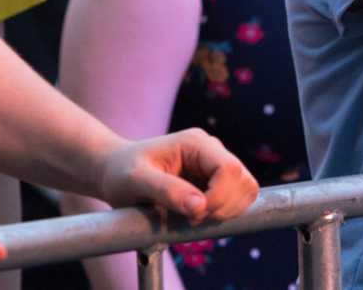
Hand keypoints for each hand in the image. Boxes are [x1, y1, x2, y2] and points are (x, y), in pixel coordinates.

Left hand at [97, 128, 258, 225]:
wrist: (116, 172)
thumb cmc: (122, 173)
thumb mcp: (137, 180)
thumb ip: (168, 190)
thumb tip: (199, 206)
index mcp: (195, 143)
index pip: (229, 169)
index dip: (218, 197)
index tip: (192, 214)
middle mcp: (211, 150)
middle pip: (243, 181)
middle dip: (222, 208)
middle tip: (191, 219)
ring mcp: (215, 166)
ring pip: (246, 191)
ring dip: (226, 212)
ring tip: (193, 218)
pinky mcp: (216, 182)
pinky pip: (237, 200)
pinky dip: (224, 214)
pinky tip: (198, 217)